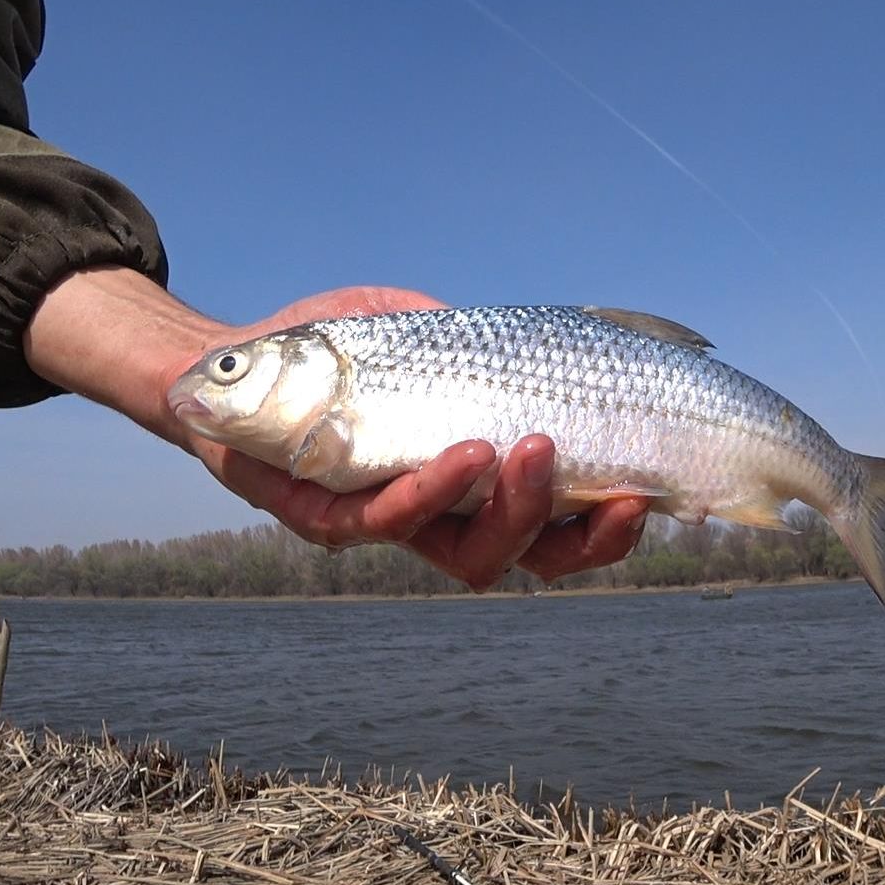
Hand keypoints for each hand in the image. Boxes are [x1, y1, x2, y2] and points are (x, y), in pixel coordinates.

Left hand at [186, 287, 650, 588]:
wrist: (228, 360)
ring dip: (516, 512)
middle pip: (532, 557)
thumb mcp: (423, 328)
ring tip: (534, 452)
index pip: (560, 528)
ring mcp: (386, 523)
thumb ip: (483, 341)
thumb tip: (571, 334)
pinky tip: (464, 453)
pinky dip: (431, 491)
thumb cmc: (333, 346)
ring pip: (471, 556)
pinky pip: (385, 522)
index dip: (610, 525)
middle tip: (620, 488)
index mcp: (478, 487)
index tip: (656, 492)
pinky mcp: (323, 515)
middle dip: (584, 533)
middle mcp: (440, 519)